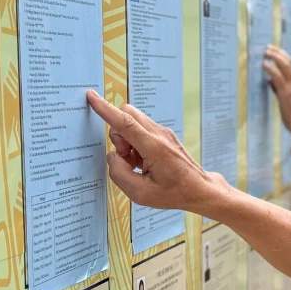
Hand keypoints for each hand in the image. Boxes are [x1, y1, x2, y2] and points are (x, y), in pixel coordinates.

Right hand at [86, 89, 231, 215]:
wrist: (199, 189)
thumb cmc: (173, 193)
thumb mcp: (140, 193)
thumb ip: (119, 173)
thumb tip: (112, 156)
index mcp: (154, 147)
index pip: (124, 121)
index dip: (105, 109)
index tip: (91, 96)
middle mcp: (159, 134)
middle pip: (127, 115)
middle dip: (117, 134)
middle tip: (126, 158)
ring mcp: (164, 133)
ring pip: (133, 122)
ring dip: (127, 140)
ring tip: (137, 163)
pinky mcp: (164, 135)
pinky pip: (141, 129)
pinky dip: (135, 143)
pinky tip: (144, 162)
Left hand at [264, 45, 290, 131]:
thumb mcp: (286, 100)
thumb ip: (278, 89)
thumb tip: (269, 81)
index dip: (282, 56)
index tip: (274, 51)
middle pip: (289, 62)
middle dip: (278, 52)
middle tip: (268, 47)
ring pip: (285, 65)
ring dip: (274, 56)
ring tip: (266, 52)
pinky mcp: (286, 92)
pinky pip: (278, 76)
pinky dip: (271, 68)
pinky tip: (264, 64)